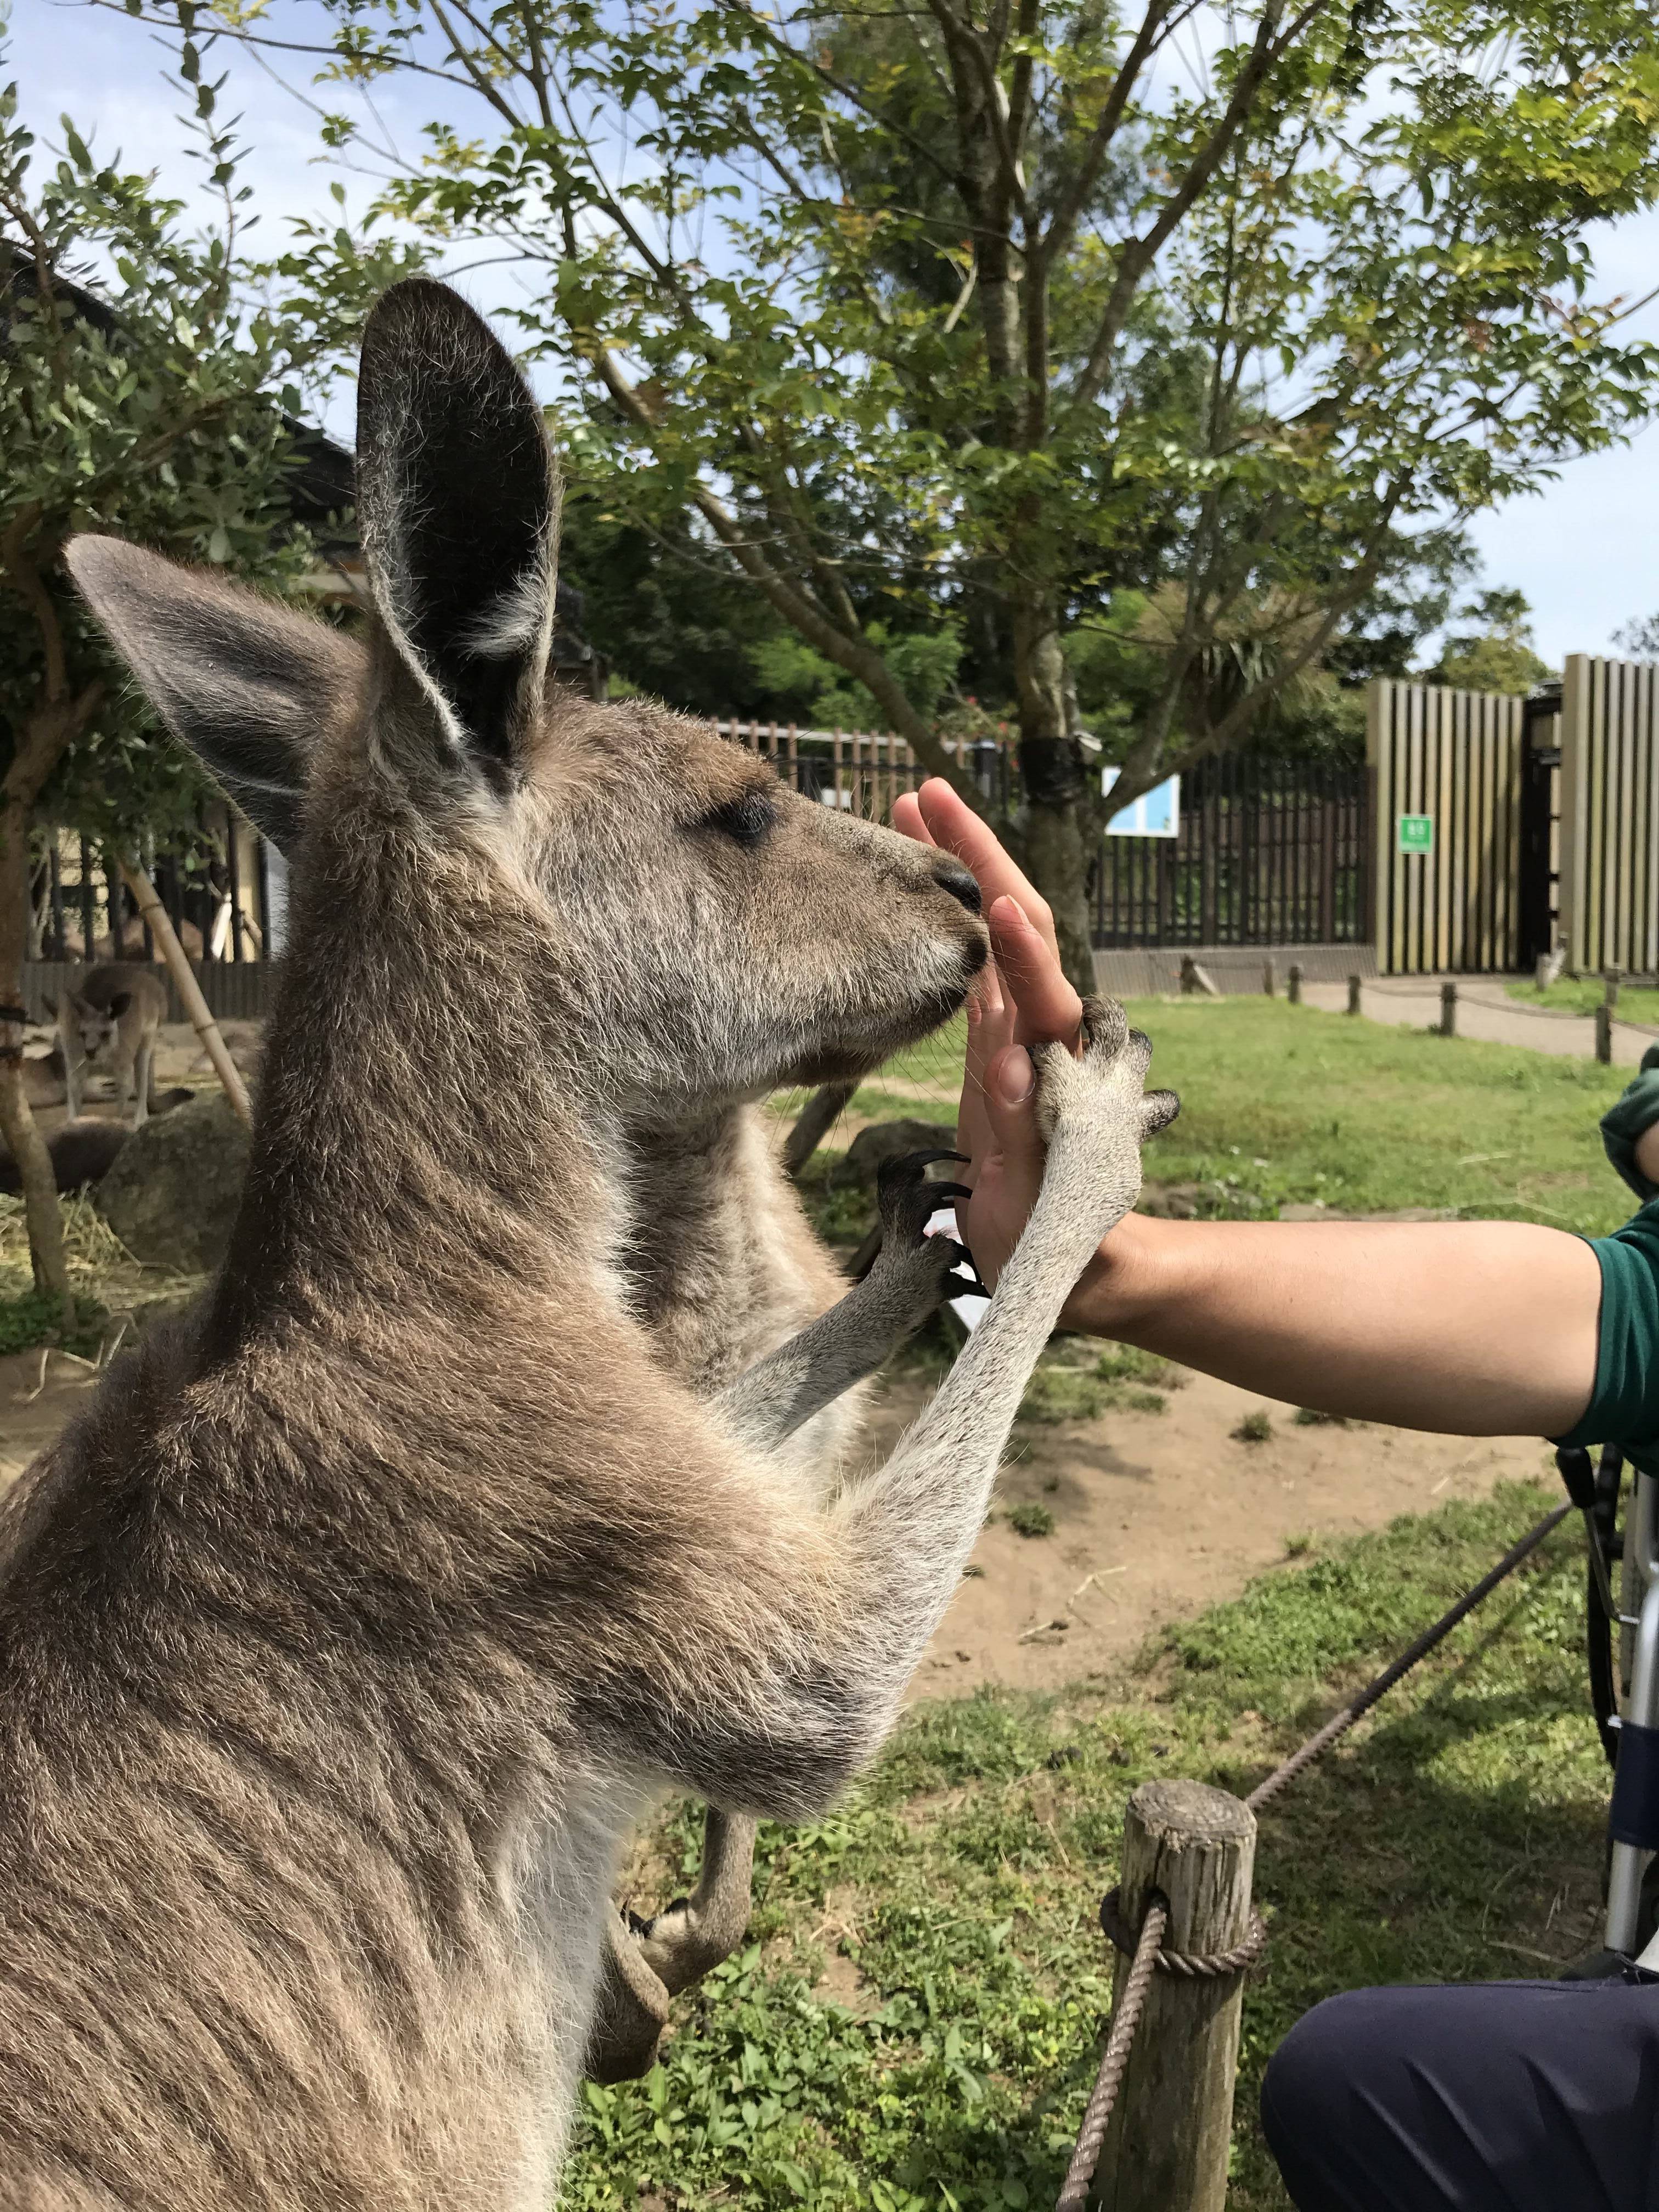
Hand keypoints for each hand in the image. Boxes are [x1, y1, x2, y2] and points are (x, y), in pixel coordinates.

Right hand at [893, 779, 1088, 1295]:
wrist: (1075, 1261)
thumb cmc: (1064, 1235)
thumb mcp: (1048, 1196)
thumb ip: (1034, 1131)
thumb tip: (1013, 1063)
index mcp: (1062, 1062)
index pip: (1043, 985)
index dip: (1024, 944)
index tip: (1001, 900)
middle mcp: (1041, 1030)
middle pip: (1016, 921)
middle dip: (976, 853)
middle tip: (925, 792)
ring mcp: (1015, 1031)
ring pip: (988, 928)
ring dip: (954, 864)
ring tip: (910, 807)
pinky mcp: (992, 1047)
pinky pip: (967, 964)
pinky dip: (942, 915)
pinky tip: (911, 880)